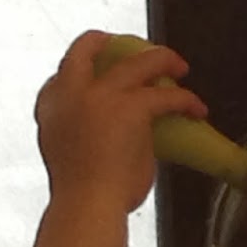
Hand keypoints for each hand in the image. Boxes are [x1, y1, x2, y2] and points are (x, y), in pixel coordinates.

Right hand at [33, 30, 207, 212]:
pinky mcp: (131, 106)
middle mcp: (70, 92)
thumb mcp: (68, 153)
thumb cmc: (81, 192)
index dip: (83, 70)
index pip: (61, 75)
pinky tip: (196, 108)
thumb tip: (111, 135)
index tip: (98, 72)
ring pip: (136, 62)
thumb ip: (83, 132)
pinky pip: (166, 95)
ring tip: (179, 66)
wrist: (87, 204)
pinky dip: (186, 100)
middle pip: (86, 49)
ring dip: (162, 59)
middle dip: (108, 42)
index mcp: (50, 106)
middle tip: (130, 49)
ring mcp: (100, 95)